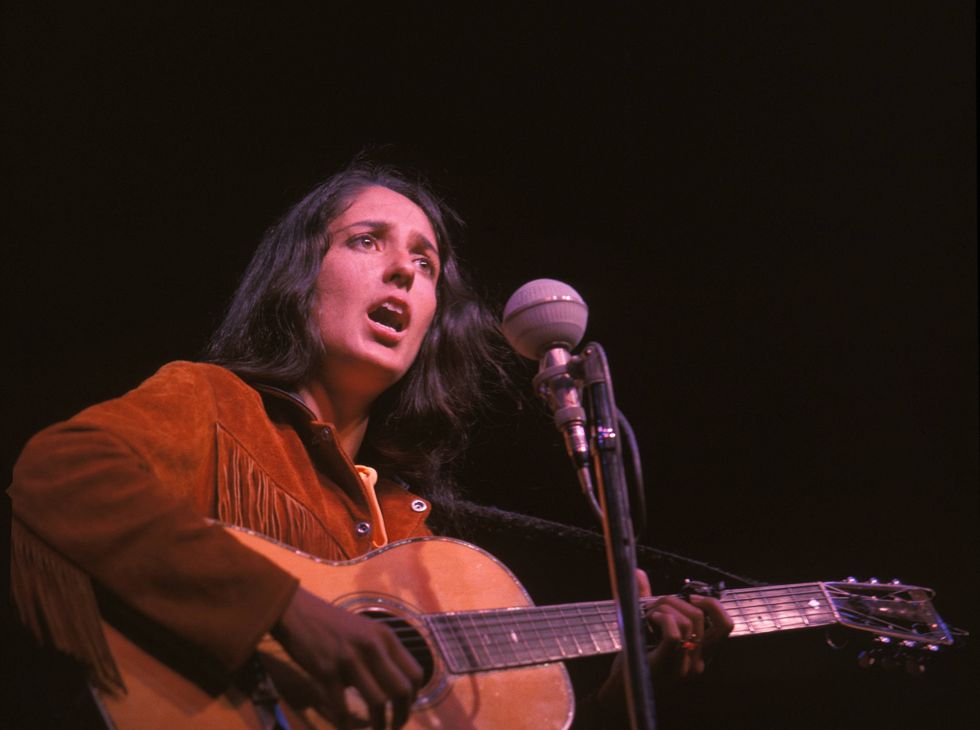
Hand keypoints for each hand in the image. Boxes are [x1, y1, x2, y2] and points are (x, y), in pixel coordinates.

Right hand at [271, 586, 422, 729]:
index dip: (414, 697)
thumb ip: (382, 653)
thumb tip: (394, 686)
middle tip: (395, 727)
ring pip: (378, 702)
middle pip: (401, 691)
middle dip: (402, 715)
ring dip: (380, 723)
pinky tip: (346, 728)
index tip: (406, 708)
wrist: (298, 613)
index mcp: (385, 636)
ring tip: (377, 728)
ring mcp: (350, 659)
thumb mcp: (366, 630)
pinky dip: (346, 725)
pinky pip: (343, 708)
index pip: (415, 673)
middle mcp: (372, 647)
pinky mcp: (327, 672)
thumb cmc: (333, 624)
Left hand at [596, 571, 732, 716]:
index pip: (725, 626)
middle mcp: (697, 661)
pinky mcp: (668, 665)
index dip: (713, 605)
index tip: (691, 598)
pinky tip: (649, 620)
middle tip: (654, 606)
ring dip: (663, 608)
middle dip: (674, 601)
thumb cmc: (636, 660)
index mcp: (700, 653)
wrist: (622, 692)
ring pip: (686, 621)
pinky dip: (662, 617)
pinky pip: (674, 633)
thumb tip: (638, 573)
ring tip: (648, 616)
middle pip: (700, 617)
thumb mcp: (647, 629)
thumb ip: (647, 601)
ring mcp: (684, 666)